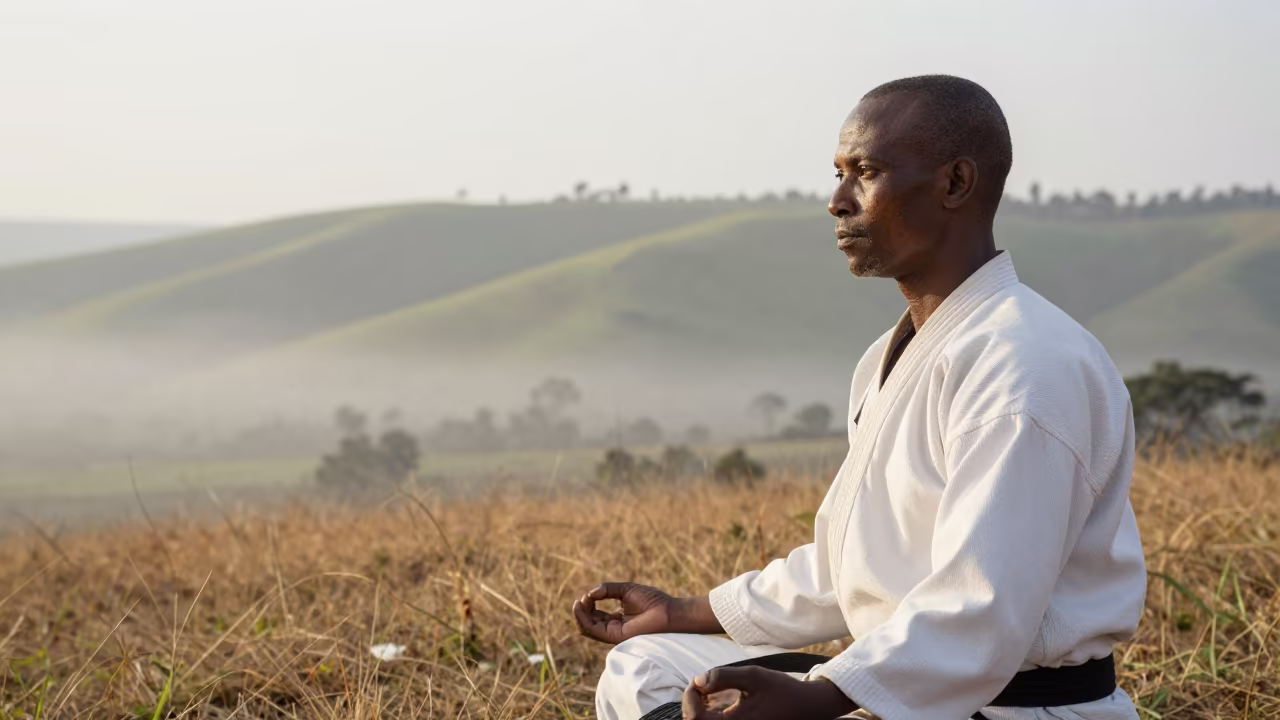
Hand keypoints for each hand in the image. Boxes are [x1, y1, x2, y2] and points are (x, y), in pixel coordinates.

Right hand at [572, 582, 720, 643]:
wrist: (667, 611)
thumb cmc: (652, 600)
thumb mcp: (626, 590)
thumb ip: (608, 590)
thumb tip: (590, 593)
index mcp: (618, 617)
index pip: (596, 614)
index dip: (589, 604)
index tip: (589, 594)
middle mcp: (614, 626)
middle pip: (589, 622)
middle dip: (582, 610)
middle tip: (582, 599)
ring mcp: (613, 632)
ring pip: (588, 628)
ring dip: (579, 615)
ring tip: (577, 603)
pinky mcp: (614, 635)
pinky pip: (593, 629)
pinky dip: (583, 619)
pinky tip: (581, 606)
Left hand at [680, 666, 855, 719]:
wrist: (807, 707)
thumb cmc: (782, 691)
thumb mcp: (753, 676)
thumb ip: (723, 677)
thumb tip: (698, 680)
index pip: (695, 719)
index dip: (689, 698)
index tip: (698, 681)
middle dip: (692, 703)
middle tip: (701, 684)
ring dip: (698, 709)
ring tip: (708, 691)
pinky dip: (708, 715)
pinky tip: (714, 700)